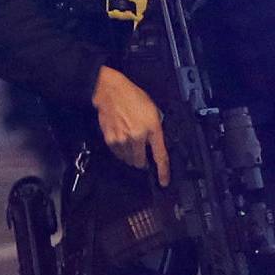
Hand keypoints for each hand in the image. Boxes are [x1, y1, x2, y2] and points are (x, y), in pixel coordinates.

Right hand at [93, 65, 170, 185]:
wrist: (111, 92)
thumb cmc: (133, 97)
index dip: (163, 172)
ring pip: (129, 160)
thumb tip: (154, 144)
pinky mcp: (110, 139)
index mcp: (152, 129)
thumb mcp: (153, 111)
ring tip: (130, 142)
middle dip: (143, 160)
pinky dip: (121, 152)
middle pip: (141, 162)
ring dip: (131, 156)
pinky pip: (118, 154)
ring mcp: (122, 140)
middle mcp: (137, 137)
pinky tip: (122, 140)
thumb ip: (156, 129)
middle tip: (142, 152)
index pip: (160, 156)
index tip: (164, 182)